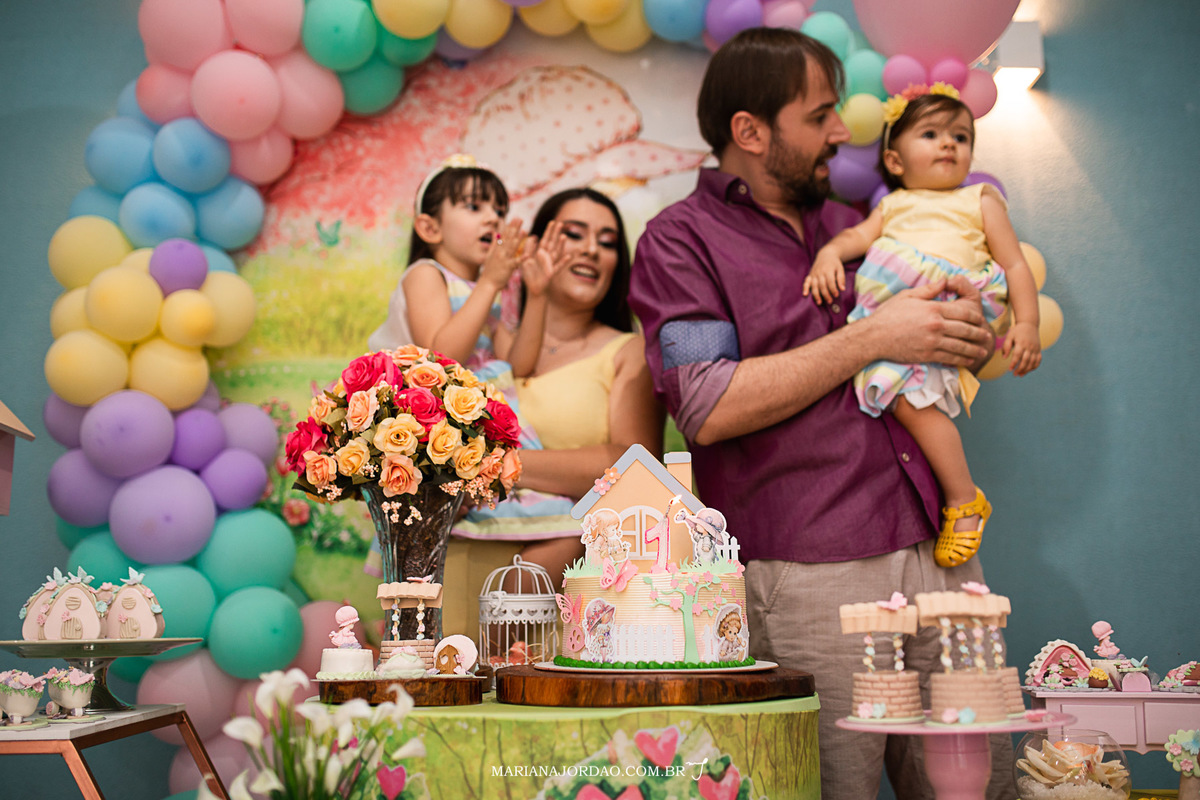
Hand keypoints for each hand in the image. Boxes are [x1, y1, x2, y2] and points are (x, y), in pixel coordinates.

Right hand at [478, 217, 526, 291]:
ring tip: (525, 230)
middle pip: (508, 238)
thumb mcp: (490, 254)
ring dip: (519, 239)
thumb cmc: (490, 270)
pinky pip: (516, 262)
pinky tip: (528, 254)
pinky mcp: (508, 267)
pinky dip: (522, 258)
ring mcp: (504, 259)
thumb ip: (494, 243)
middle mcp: (500, 252)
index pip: (504, 235)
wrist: (487, 283)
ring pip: (512, 247)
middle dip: (515, 228)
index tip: (515, 218)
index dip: (510, 226)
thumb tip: (495, 232)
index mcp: (498, 249)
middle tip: (520, 219)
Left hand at [521, 219, 569, 297]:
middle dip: (556, 233)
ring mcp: (551, 264)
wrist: (533, 288)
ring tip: (564, 236)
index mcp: (540, 253)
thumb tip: (533, 237)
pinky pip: (559, 266)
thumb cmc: (529, 275)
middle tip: (561, 223)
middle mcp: (547, 257)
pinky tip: (569, 256)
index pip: (545, 240)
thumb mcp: (525, 260)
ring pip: (556, 252)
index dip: (549, 231)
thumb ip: (528, 249)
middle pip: (552, 243)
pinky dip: (564, 261)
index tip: (552, 222)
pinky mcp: (552, 272)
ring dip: (561, 244)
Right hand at [802, 249, 845, 304]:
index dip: (833, 289)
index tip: (836, 295)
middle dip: (826, 294)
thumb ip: (841, 279)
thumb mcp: (840, 269)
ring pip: (814, 286)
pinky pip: (806, 282)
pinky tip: (805, 294)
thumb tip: (842, 289)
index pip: (830, 282)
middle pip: (822, 285)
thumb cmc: (834, 263)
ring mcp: (814, 274)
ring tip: (819, 302)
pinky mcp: (810, 275)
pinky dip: (805, 288)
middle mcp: (820, 273)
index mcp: (828, 270)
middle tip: (830, 301)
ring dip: (816, 295)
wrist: (826, 255)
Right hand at [871, 278, 991, 366]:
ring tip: (982, 351)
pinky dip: (961, 359)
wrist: (873, 337)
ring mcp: (932, 342)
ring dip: (974, 349)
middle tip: (987, 336)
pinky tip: (967, 360)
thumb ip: (929, 289)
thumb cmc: (888, 315)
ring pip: (961, 346)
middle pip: (966, 329)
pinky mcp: (927, 355)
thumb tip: (945, 281)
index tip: (980, 319)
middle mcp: (936, 325)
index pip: (963, 312)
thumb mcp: (907, 296)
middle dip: (979, 333)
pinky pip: (949, 357)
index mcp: (933, 308)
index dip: (975, 316)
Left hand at [1002, 320, 1041, 375]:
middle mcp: (1030, 346)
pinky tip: (1028, 370)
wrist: (1030, 324)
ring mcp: (1035, 348)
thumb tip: (1004, 358)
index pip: (1018, 355)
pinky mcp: (1039, 350)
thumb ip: (1006, 346)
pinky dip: (1034, 366)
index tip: (1010, 369)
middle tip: (1014, 374)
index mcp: (1021, 343)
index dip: (1014, 363)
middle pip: (1026, 360)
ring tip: (1020, 375)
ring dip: (1027, 369)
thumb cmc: (1017, 331)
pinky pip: (1038, 360)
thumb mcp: (1009, 336)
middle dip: (1020, 368)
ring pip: (1033, 362)